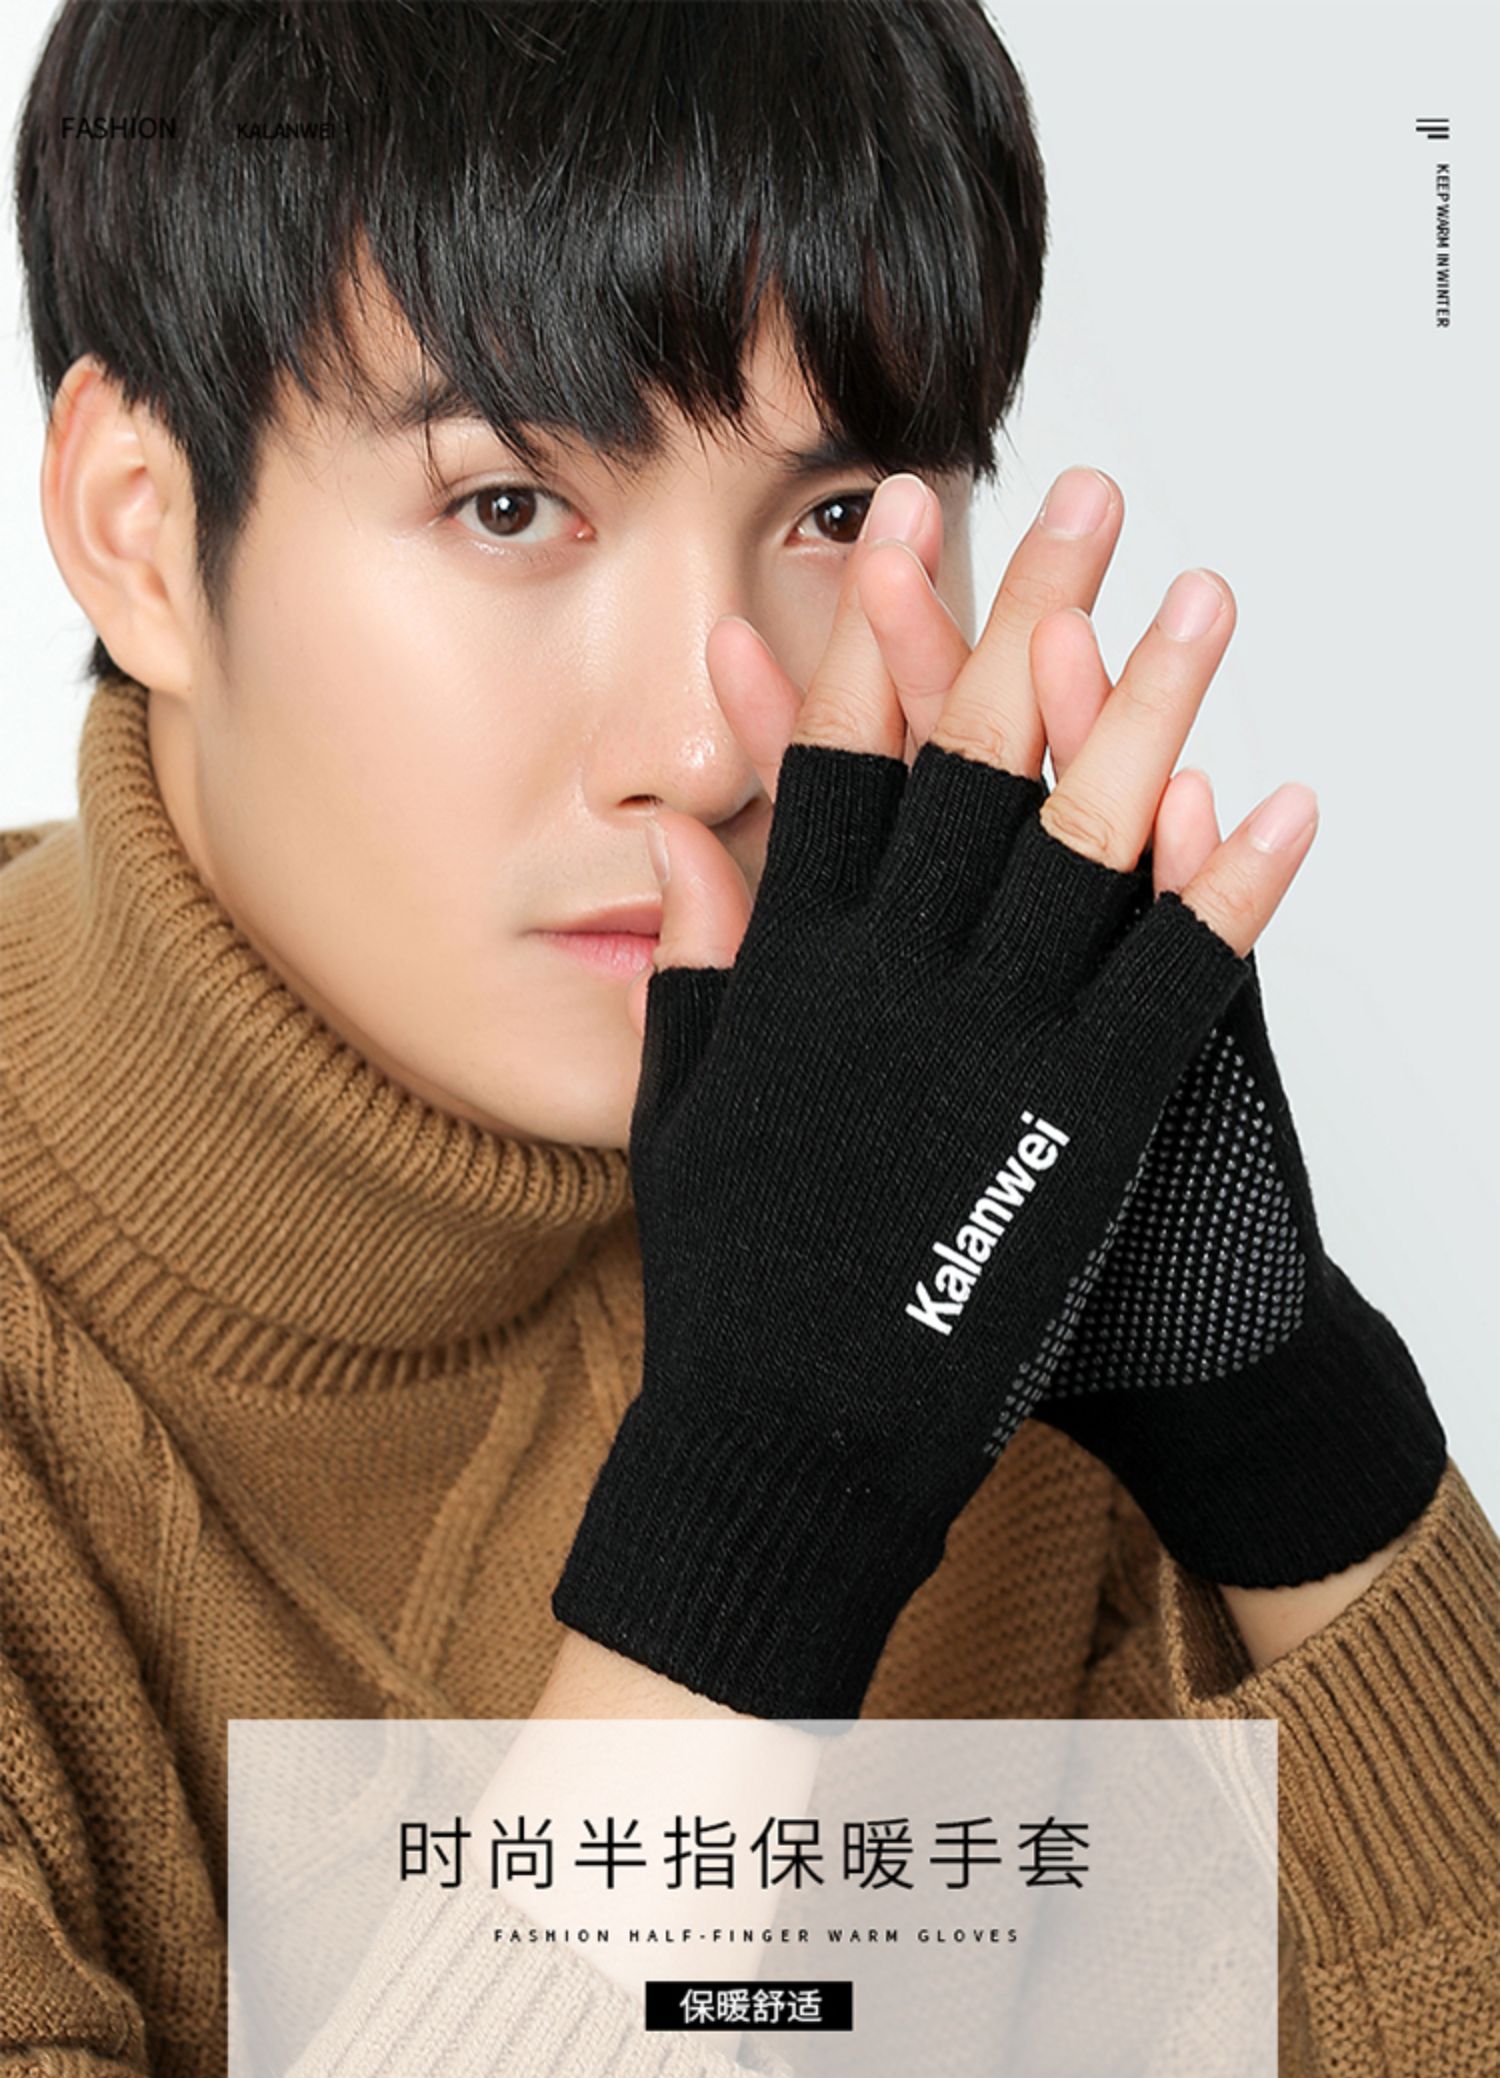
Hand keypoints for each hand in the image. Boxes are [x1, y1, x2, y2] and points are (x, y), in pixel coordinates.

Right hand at [555, 480, 1275, 1719]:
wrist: (789, 1442)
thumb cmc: (732, 1290)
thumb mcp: (681, 1115)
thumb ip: (697, 969)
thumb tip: (686, 844)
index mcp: (794, 968)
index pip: (839, 757)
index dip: (876, 625)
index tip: (910, 520)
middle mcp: (894, 981)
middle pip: (974, 762)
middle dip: (1032, 612)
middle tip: (1091, 503)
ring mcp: (995, 1046)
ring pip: (1085, 842)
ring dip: (1154, 709)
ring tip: (1204, 603)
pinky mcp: (1081, 1124)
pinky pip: (1170, 983)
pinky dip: (1231, 894)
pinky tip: (1280, 808)